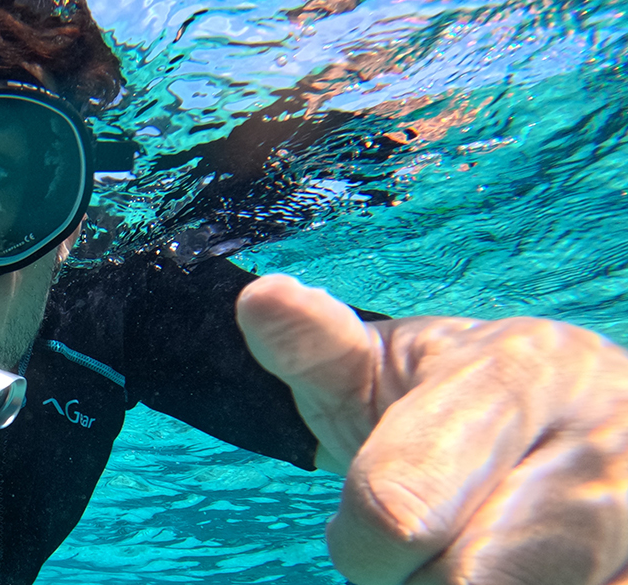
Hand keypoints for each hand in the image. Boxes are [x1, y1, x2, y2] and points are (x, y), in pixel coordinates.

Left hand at [236, 274, 627, 584]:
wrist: (585, 418)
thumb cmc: (455, 401)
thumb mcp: (384, 366)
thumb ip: (316, 347)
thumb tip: (261, 298)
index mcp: (519, 375)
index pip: (400, 502)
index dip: (363, 540)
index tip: (362, 529)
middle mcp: (599, 450)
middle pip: (459, 580)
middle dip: (414, 576)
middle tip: (411, 544)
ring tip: (466, 543)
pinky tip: (518, 562)